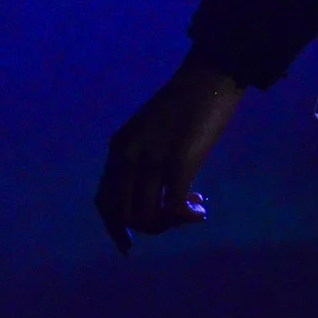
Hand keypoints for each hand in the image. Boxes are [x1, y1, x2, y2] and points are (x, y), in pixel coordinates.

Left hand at [95, 52, 244, 253]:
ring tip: (192, 211)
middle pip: (122, 213)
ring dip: (168, 223)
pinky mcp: (179, 162)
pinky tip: (200, 211)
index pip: (104, 201)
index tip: (131, 244)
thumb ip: (145, 153)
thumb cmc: (189, 97)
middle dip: (147, 228)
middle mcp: (128, 157)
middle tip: (173, 221)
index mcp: (119, 147)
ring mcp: (152, 160)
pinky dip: (184, 217)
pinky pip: (171, 207)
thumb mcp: (152, 127)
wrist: (213, 73)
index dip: (116, 227)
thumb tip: (153, 187)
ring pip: (146, 215)